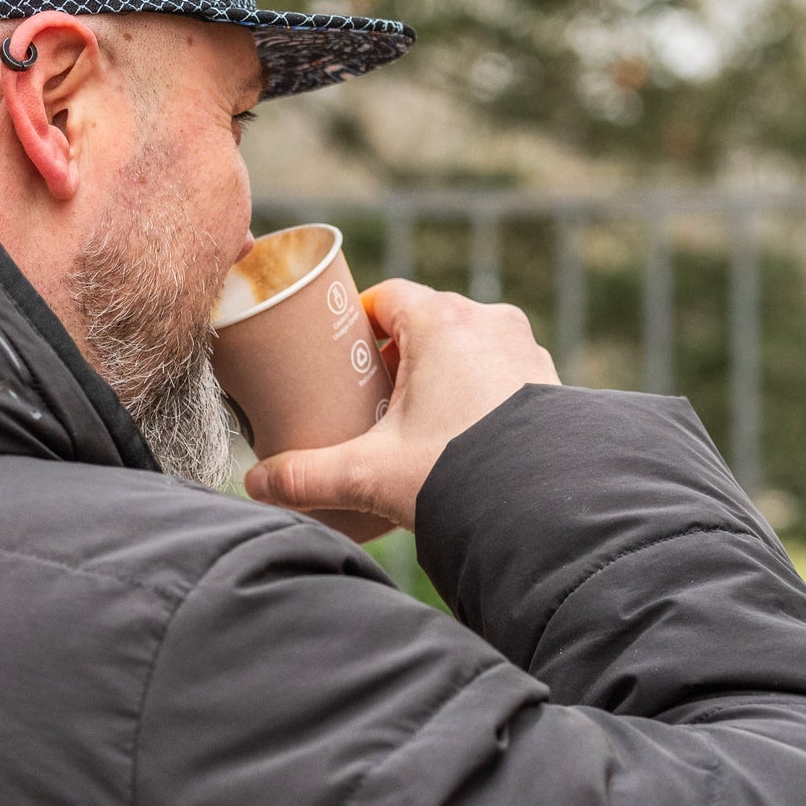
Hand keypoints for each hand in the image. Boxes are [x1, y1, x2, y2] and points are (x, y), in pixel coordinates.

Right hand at [245, 279, 560, 529]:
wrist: (544, 509)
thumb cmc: (460, 475)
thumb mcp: (370, 475)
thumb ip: (307, 476)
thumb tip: (255, 487)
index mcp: (442, 322)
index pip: (387, 297)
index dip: (357, 319)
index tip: (338, 350)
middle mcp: (489, 323)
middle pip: (426, 321)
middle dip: (395, 353)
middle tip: (367, 393)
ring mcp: (525, 351)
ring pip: (468, 346)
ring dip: (440, 371)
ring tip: (414, 416)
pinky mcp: (550, 384)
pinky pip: (501, 371)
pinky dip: (478, 390)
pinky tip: (463, 431)